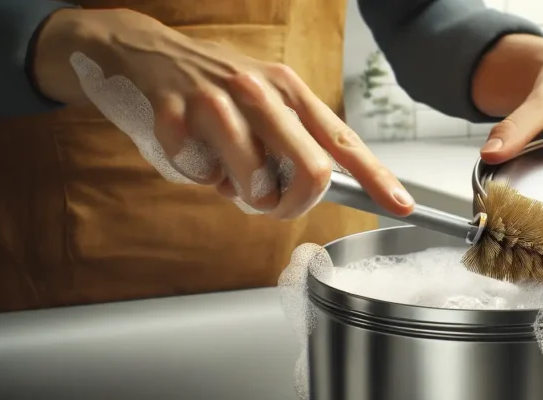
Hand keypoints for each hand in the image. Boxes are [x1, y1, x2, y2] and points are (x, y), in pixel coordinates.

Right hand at [32, 8, 412, 218]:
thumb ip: (292, 141)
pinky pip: (200, 176)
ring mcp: (216, 101)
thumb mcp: (262, 99)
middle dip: (294, 205)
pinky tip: (188, 149)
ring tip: (222, 170)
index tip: (402, 206)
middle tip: (271, 204)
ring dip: (239, 194)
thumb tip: (319, 191)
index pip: (344, 142)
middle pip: (311, 172)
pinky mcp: (174, 116)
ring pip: (255, 184)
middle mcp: (260, 91)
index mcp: (289, 89)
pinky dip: (196, 177)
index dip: (377, 178)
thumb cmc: (210, 86)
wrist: (140, 50)